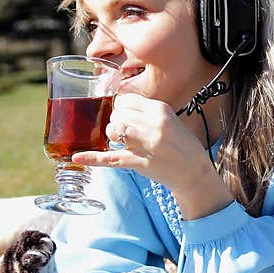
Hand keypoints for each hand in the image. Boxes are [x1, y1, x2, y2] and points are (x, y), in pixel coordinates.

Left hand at [71, 93, 233, 218]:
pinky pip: (111, 158)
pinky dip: (93, 158)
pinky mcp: (140, 163)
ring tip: (125, 143)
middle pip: (117, 114)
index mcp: (161, 110)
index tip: (126, 117)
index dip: (121, 109)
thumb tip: (119, 108)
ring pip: (113, 131)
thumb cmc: (183, 146)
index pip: (127, 100)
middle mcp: (154, 124)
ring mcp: (147, 144)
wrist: (195, 172)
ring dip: (112, 136)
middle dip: (115, 123)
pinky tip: (78, 156)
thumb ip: (147, 113)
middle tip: (126, 133)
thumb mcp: (170, 121)